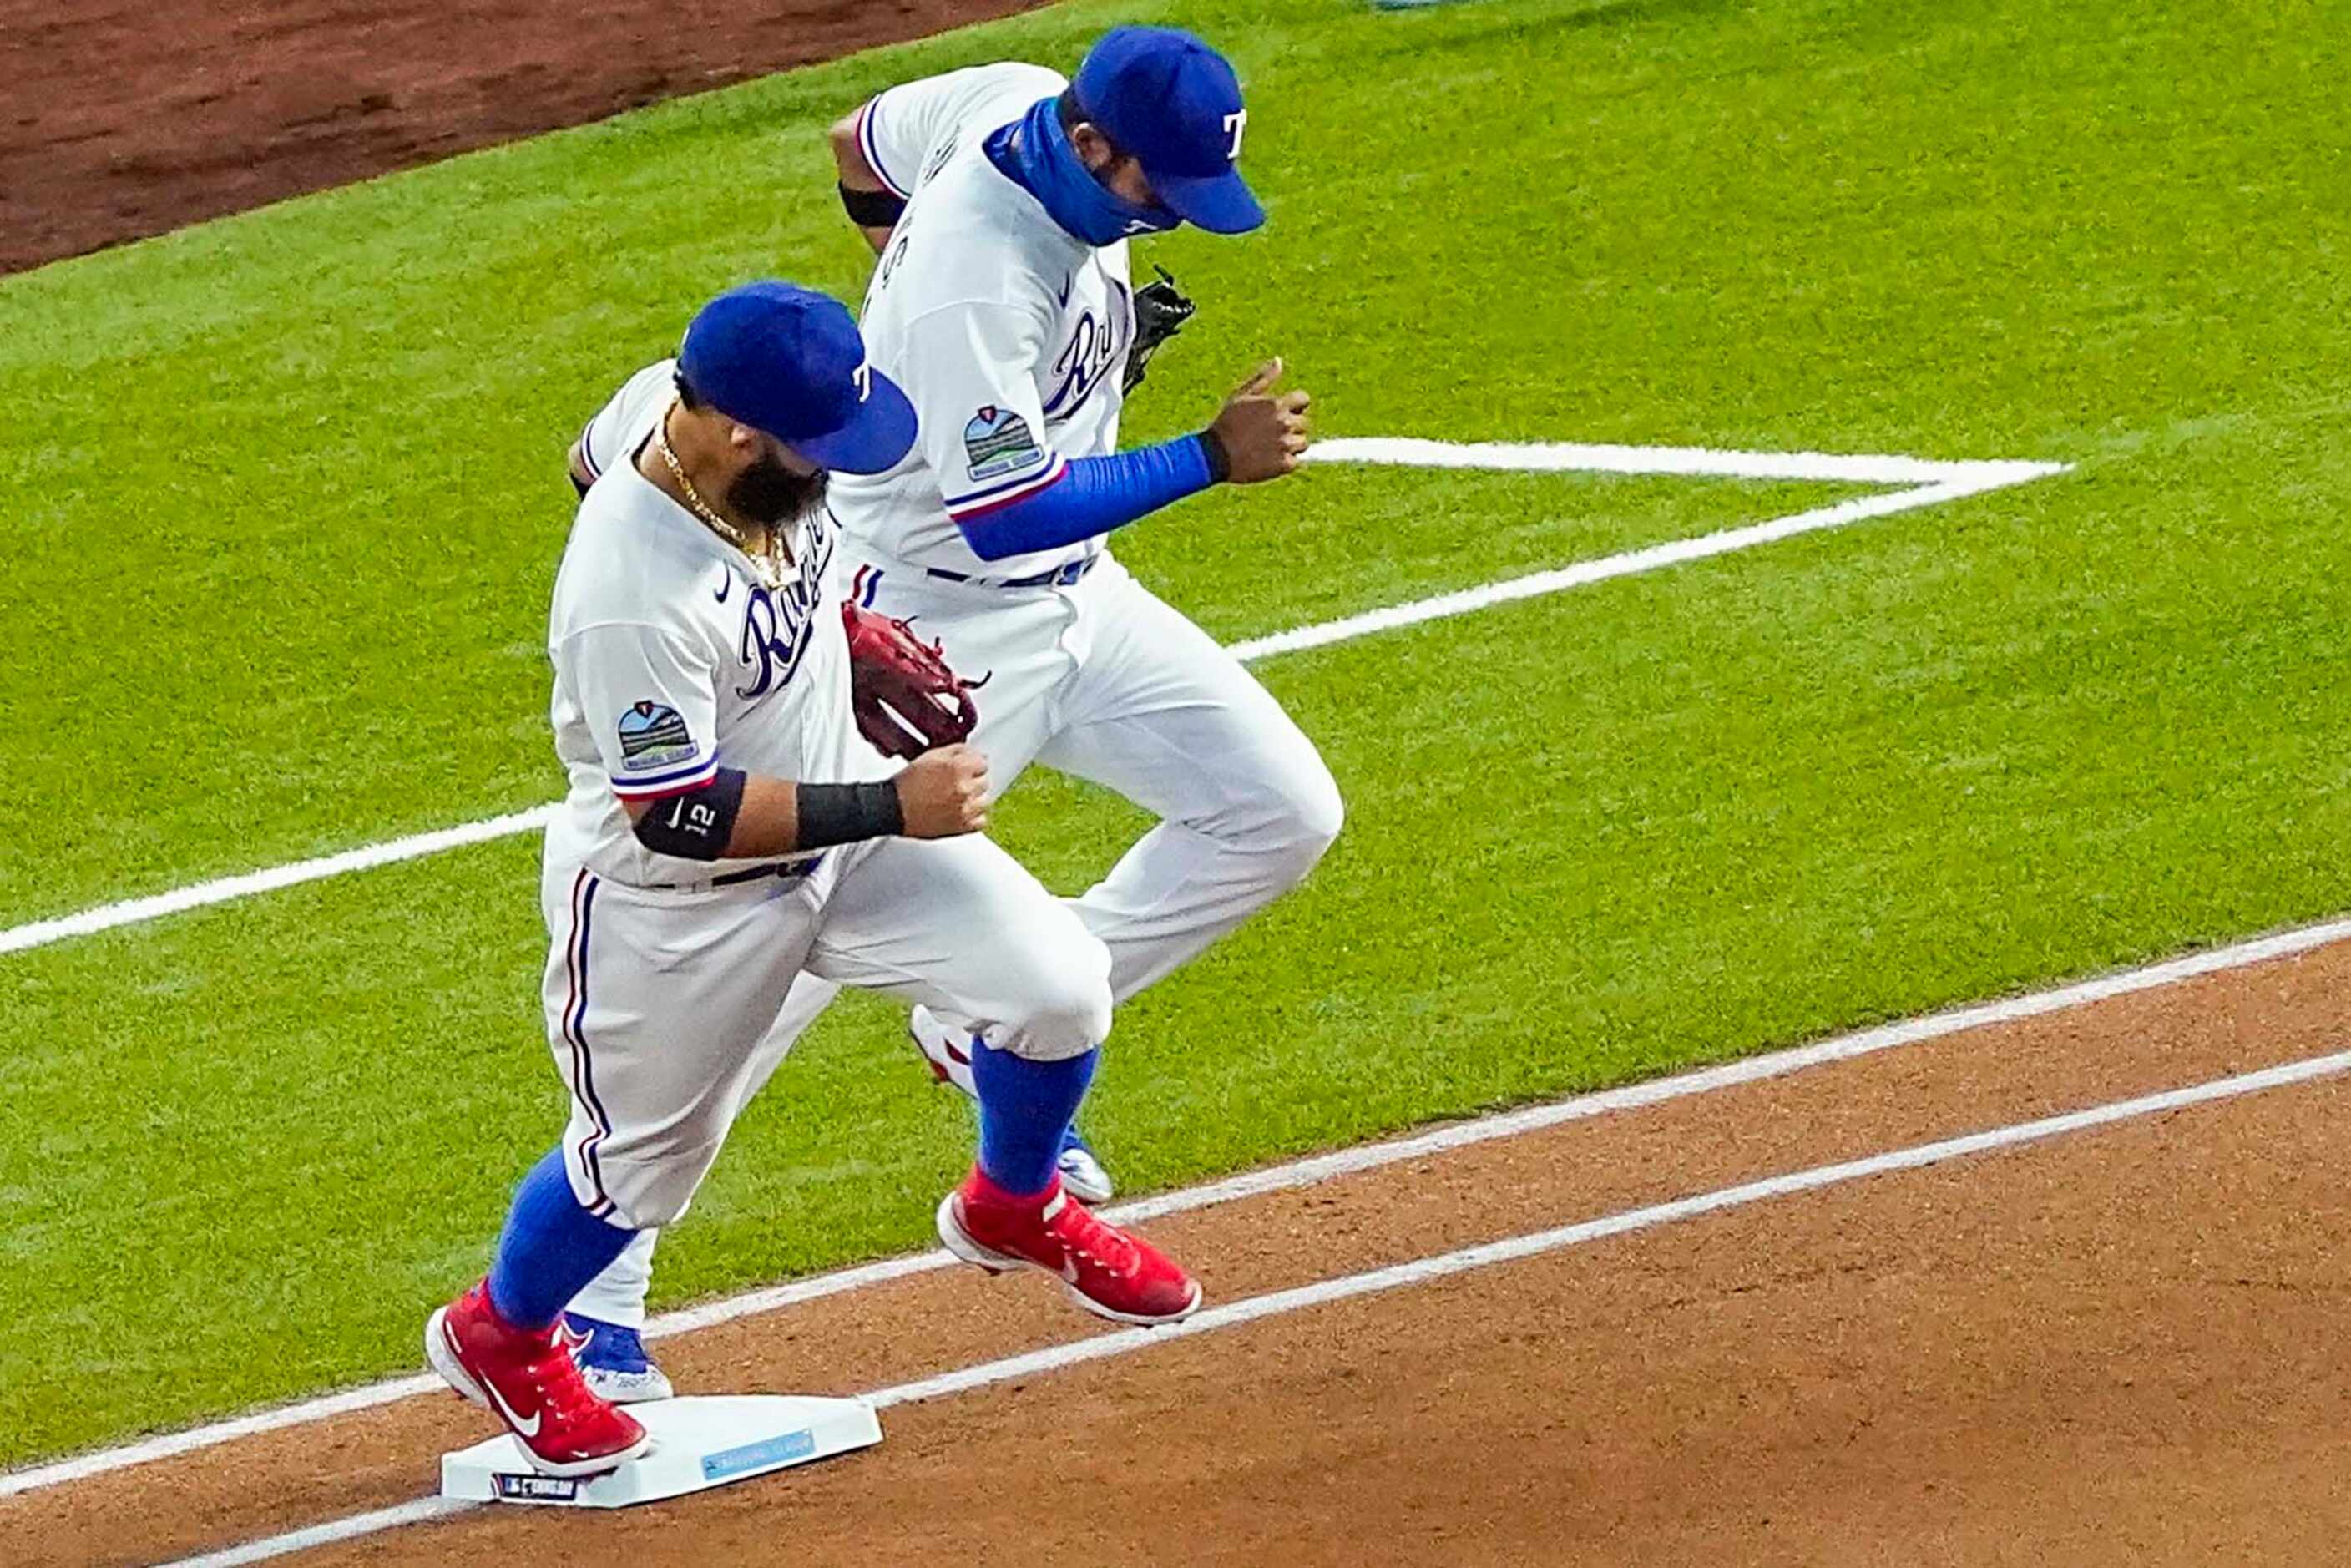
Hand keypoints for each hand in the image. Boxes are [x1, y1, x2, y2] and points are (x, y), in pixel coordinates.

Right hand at [893, 743, 989, 837]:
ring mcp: (965, 809)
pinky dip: (975, 817)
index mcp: (958, 768)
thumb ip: (958, 751)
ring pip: (985, 800)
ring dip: (975, 798)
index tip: (967, 768)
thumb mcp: (930, 756)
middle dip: (973, 781)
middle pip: (985, 781)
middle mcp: (965, 788)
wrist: (893, 809)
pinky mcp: (962, 827)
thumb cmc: (906, 785)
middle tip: (957, 783)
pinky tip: (961, 811)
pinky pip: (981, 821)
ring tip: (958, 798)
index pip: (983, 763)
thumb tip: (975, 753)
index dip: (973, 765)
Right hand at [1207, 357, 1311, 484]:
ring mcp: (1285, 444)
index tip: (1284, 413)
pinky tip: (1268, 460)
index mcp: (1276, 404)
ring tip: (1269, 447)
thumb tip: (1278, 360)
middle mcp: (1284, 423)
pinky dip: (1285, 462)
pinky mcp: (1284, 464)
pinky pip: (1296, 462)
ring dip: (1291, 446)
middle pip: (1304, 423)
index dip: (1296, 406)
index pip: (1304, 399)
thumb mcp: (1241, 395)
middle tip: (1271, 434)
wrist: (1215, 455)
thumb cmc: (1226, 423)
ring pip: (1303, 443)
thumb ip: (1263, 378)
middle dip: (1292, 427)